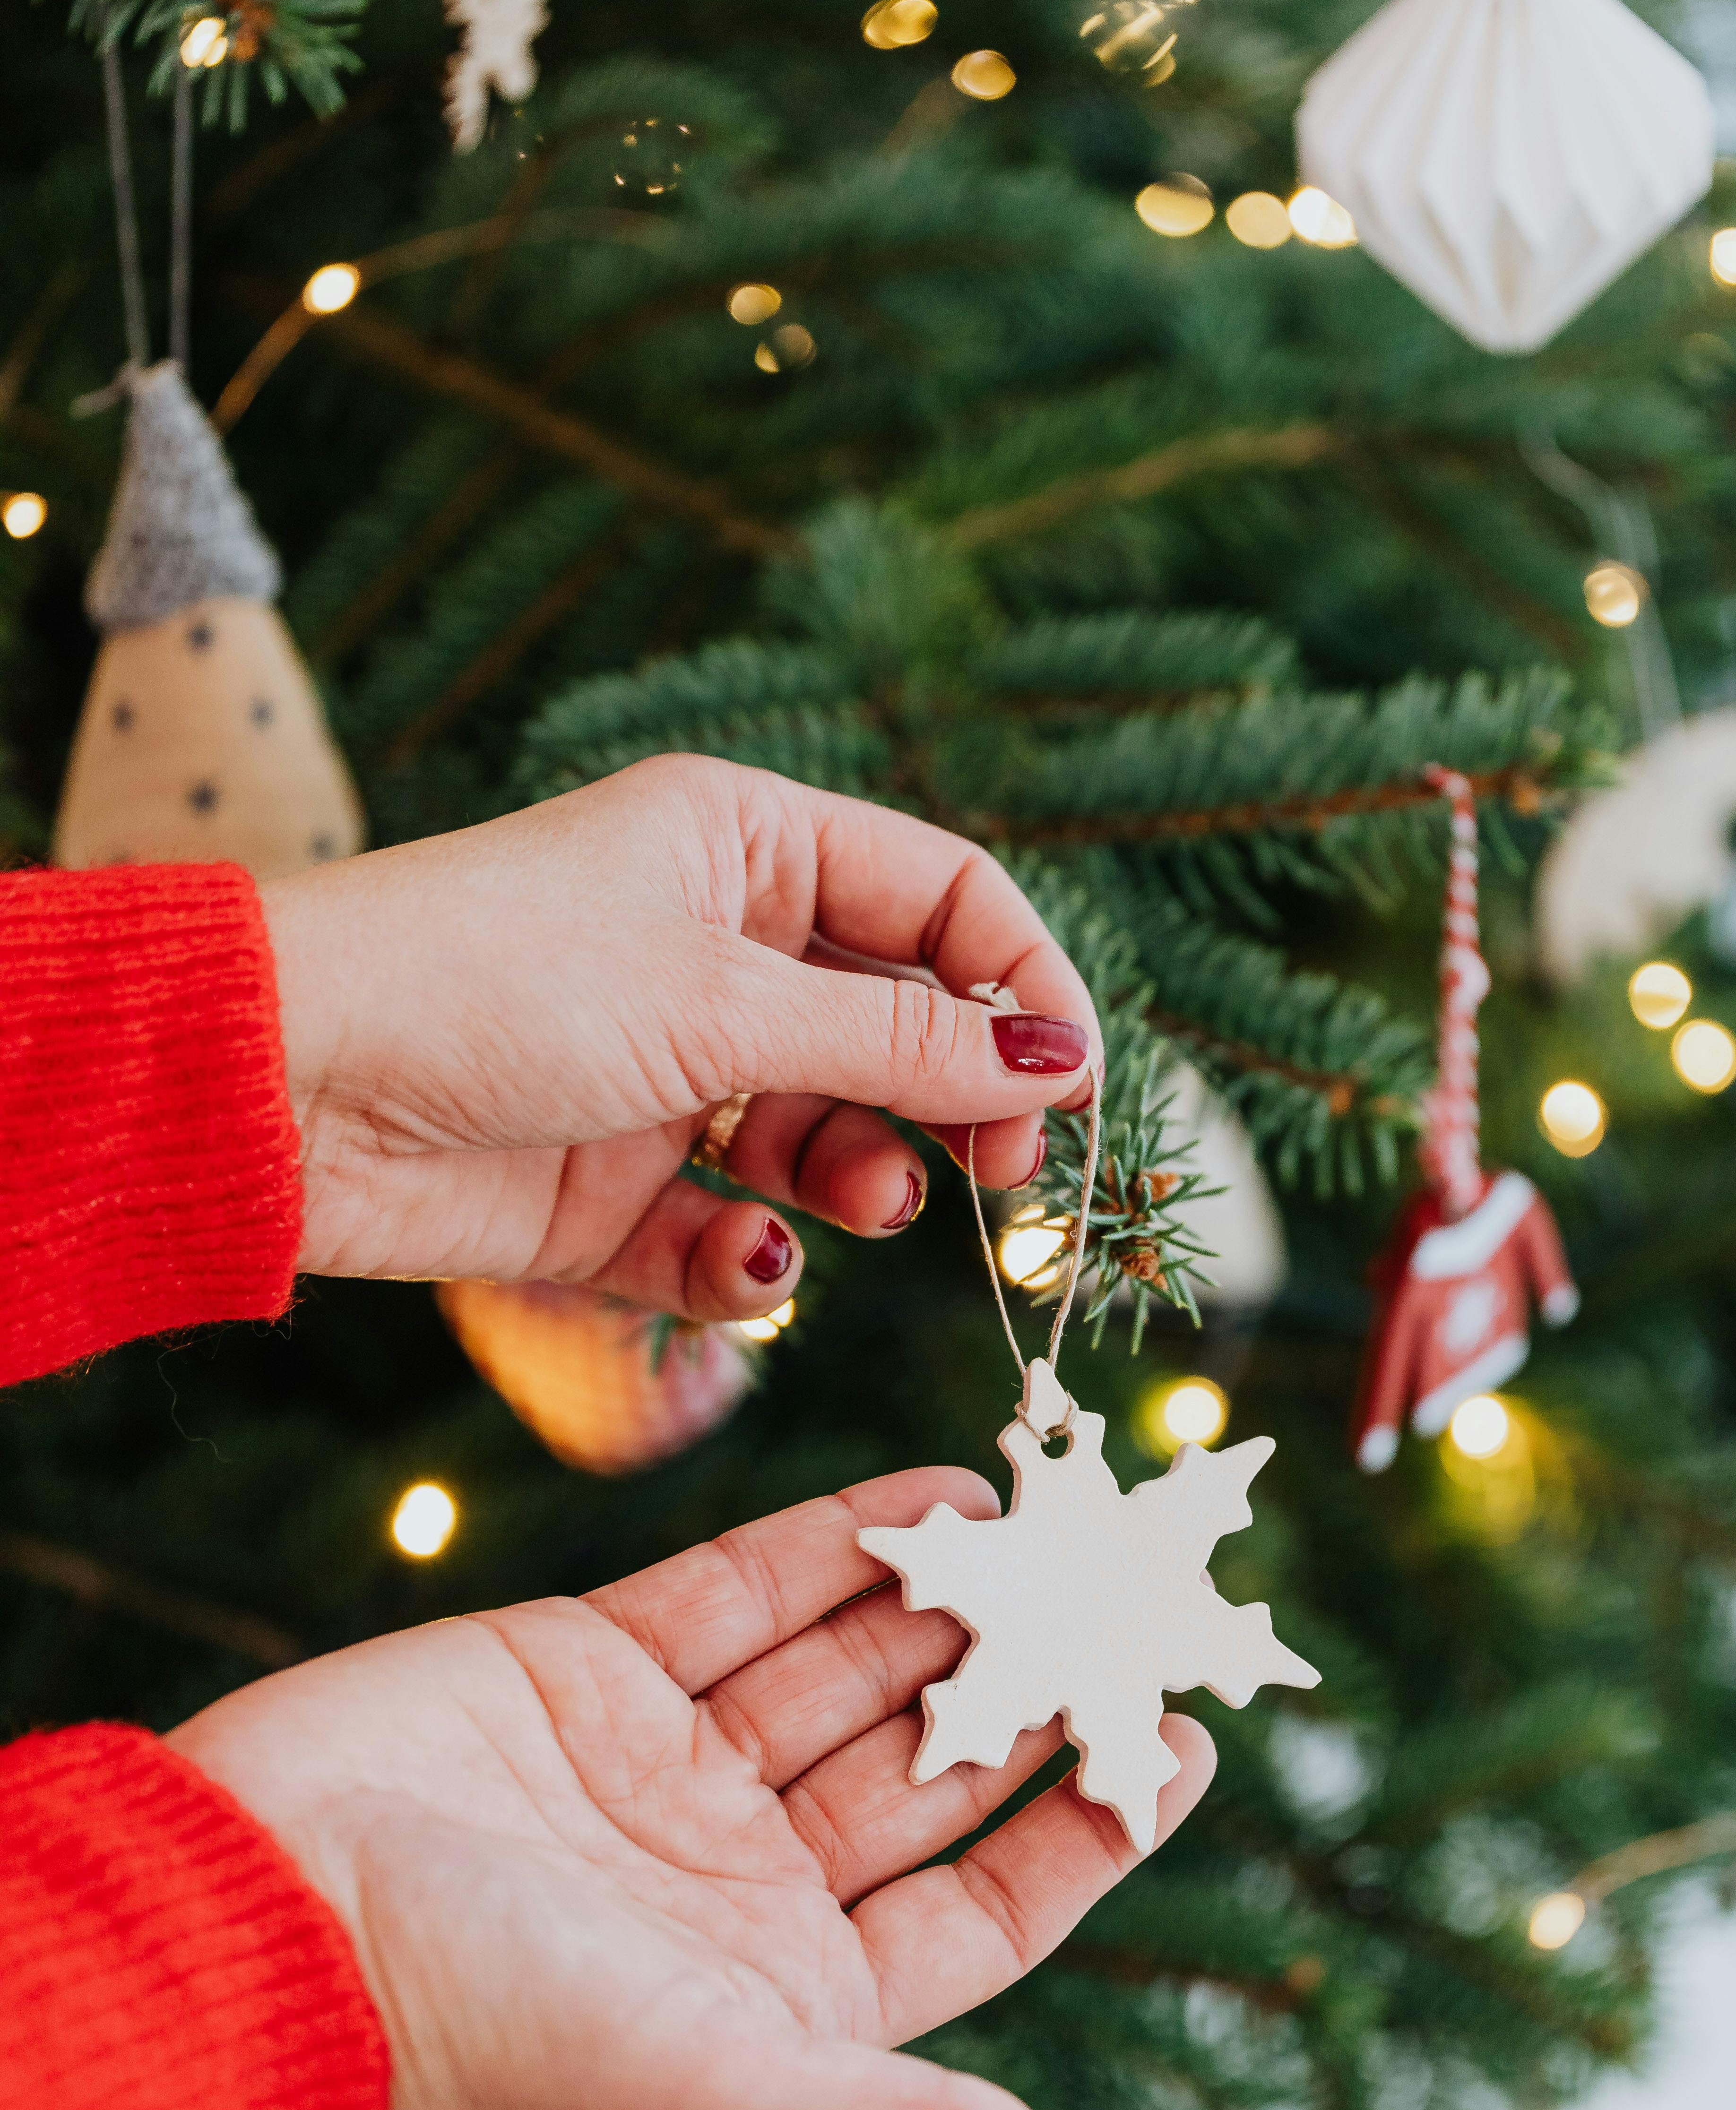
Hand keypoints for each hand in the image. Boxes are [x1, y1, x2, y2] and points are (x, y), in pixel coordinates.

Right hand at [170, 1470, 1211, 2109]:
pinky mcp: (601, 1661)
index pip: (984, 1900)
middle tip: (1137, 1598)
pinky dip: (847, 1541)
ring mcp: (675, 1764)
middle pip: (933, 1766)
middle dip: (1033, 1686)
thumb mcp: (719, 2090)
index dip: (1088, 1825)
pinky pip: (755, 1589)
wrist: (268, 1896)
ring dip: (955, 1601)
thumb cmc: (486, 2019)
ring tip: (1061, 1526)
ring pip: (854, 1665)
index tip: (1183, 1740)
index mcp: (790, 1988)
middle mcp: (746, 1876)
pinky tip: (943, 1494)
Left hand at [262, 757, 1098, 1320]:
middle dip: (956, 1100)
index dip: (1021, 983)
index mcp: (744, 848)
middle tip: (1002, 1173)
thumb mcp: (723, 999)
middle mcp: (714, 952)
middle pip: (900, 1026)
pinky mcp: (613, 1188)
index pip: (944, 898)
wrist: (287, 1084)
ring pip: (826, 1138)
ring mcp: (667, 1074)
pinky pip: (730, 1234)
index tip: (1073, 1080)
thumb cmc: (491, 982)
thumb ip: (902, 1038)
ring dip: (861, 1178)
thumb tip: (1059, 1055)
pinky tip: (745, 1261)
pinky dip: (751, 1259)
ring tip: (860, 1201)